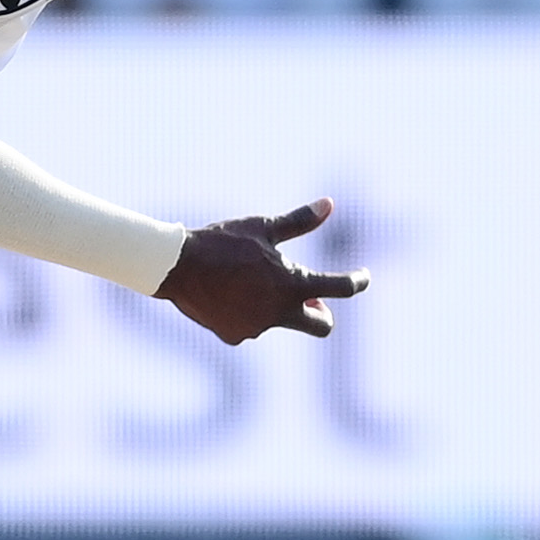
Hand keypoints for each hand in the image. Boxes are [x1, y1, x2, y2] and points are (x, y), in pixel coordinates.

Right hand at [156, 198, 367, 343]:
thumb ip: (299, 221)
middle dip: (321, 312)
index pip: (341, 289)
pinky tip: (231, 295)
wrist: (176, 265)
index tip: (363, 276)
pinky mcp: (235, 336)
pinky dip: (249, 313)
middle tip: (312, 297)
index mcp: (293, 285)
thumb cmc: (223, 242)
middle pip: (321, 326)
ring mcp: (258, 328)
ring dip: (277, 306)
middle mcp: (280, 313)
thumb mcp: (263, 227)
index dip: (358, 281)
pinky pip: (252, 327)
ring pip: (281, 322)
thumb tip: (330, 204)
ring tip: (253, 283)